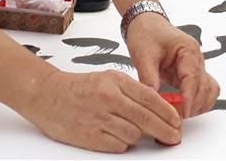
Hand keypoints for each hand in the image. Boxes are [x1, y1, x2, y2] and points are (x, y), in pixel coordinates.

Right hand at [24, 67, 181, 150]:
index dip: (168, 111)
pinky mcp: (90, 136)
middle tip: (173, 137)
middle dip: (165, 130)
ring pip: (134, 134)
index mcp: (115, 81)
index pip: (150, 97)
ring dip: (137, 136)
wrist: (47, 95)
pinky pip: (119, 145)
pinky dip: (121, 143)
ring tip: (127, 129)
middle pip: (147, 119)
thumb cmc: (78, 88)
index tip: (177, 121)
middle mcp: (108, 98)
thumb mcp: (108, 79)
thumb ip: (132, 91)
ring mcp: (99, 117)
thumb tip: (159, 107)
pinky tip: (114, 135)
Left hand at [126, 12, 219, 119]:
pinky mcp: (190, 72)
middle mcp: (196, 57)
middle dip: (192, 104)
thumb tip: (153, 100)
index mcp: (187, 49)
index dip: (189, 98)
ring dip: (199, 104)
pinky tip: (185, 107)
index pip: (193, 78)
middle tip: (175, 116)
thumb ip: (149, 78)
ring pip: (209, 89)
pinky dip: (198, 100)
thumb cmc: (146, 32)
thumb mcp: (143, 56)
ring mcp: (195, 65)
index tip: (182, 112)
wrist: (145, 22)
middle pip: (204, 87)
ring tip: (181, 113)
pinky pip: (203, 89)